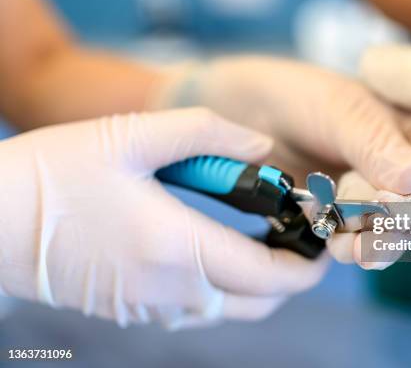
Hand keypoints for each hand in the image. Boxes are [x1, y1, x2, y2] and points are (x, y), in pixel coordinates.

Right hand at [0, 108, 328, 327]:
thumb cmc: (56, 174)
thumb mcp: (132, 134)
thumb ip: (207, 133)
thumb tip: (262, 148)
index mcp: (178, 247)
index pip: (267, 277)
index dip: (305, 267)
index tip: (319, 245)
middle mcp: (171, 289)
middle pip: (256, 303)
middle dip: (287, 277)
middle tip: (292, 239)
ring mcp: (150, 307)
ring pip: (228, 311)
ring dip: (254, 284)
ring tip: (258, 242)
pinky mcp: (132, 310)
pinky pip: (195, 312)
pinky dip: (220, 290)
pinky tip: (210, 255)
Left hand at [151, 57, 410, 266]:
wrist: (240, 111)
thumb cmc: (298, 94)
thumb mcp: (340, 109)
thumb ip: (376, 144)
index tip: (403, 204)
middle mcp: (399, 172)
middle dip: (397, 226)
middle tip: (372, 230)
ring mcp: (368, 198)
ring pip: (386, 234)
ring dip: (369, 244)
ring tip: (346, 243)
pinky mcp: (338, 220)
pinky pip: (350, 242)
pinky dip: (341, 244)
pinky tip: (324, 233)